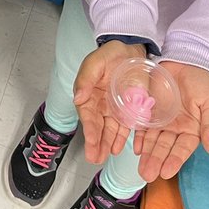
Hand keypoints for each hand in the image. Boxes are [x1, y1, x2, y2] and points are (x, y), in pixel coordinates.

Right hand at [72, 40, 148, 162]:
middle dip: (96, 143)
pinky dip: (122, 138)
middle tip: (95, 158)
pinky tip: (119, 148)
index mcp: (89, 95)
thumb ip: (86, 79)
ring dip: (107, 144)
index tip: (90, 142)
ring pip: (110, 130)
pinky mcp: (130, 110)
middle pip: (97, 127)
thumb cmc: (110, 54)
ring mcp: (115, 109)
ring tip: (105, 157)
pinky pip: (126, 127)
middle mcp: (100, 105)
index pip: (87, 116)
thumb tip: (78, 97)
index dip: (89, 130)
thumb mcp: (95, 62)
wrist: (131, 49)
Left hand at [133, 61, 208, 181]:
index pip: (183, 149)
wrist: (186, 59)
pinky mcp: (149, 109)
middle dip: (156, 162)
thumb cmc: (202, 81)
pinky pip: (143, 126)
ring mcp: (162, 120)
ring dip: (147, 155)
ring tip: (140, 169)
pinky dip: (139, 137)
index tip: (166, 172)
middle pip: (165, 148)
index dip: (175, 161)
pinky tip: (134, 148)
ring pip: (153, 141)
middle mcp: (176, 128)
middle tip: (147, 175)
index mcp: (193, 129)